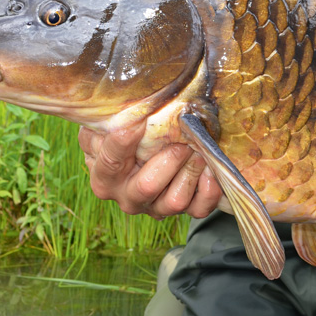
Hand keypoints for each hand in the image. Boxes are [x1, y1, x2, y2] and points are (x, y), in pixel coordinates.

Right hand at [78, 124, 222, 219]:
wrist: (147, 156)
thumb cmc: (128, 134)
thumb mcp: (112, 124)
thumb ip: (111, 117)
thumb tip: (125, 105)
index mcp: (105, 177)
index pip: (110, 161)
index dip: (123, 142)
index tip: (138, 122)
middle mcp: (128, 197)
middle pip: (147, 186)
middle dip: (170, 159)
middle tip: (183, 139)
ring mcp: (156, 207)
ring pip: (175, 201)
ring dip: (191, 171)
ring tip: (199, 149)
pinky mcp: (183, 210)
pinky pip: (199, 208)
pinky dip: (209, 190)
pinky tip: (210, 168)